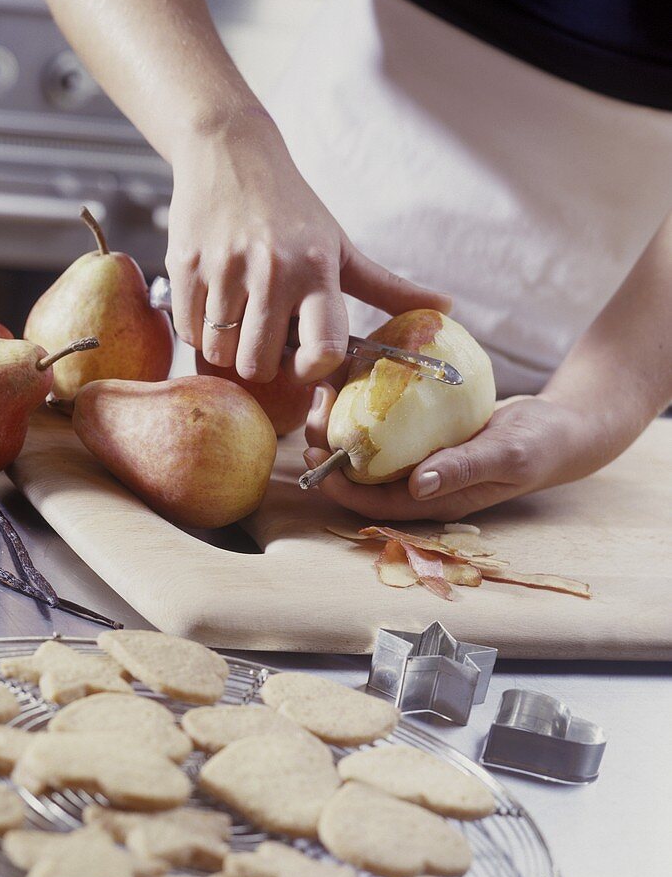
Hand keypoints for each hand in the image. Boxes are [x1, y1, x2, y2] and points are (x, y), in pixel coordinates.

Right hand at [167, 116, 451, 384]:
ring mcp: (226, 268)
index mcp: (317, 271)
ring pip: (220, 353)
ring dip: (226, 350)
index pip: (322, 348)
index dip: (310, 369)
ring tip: (236, 320)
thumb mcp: (340, 245)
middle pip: (259, 363)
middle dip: (260, 364)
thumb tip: (447, 308)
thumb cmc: (291, 208)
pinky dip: (198, 331)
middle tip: (262, 340)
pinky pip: (189, 331)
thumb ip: (386, 286)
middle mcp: (272, 270)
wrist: (228, 151)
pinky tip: (212, 305)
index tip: (303, 362)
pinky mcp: (185, 265)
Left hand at [304, 387, 609, 520]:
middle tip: (314, 409)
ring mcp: (421, 457)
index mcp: (433, 500)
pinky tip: (355, 374)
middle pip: (361, 473)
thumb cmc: (540, 446)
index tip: (314, 456)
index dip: (339, 486)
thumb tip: (417, 487)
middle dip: (330, 447)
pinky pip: (387, 423)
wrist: (562, 426)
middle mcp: (420, 482)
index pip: (373, 503)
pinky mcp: (424, 433)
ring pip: (369, 446)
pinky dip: (368, 403)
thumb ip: (463, 469)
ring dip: (343, 421)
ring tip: (326, 388)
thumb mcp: (506, 455)